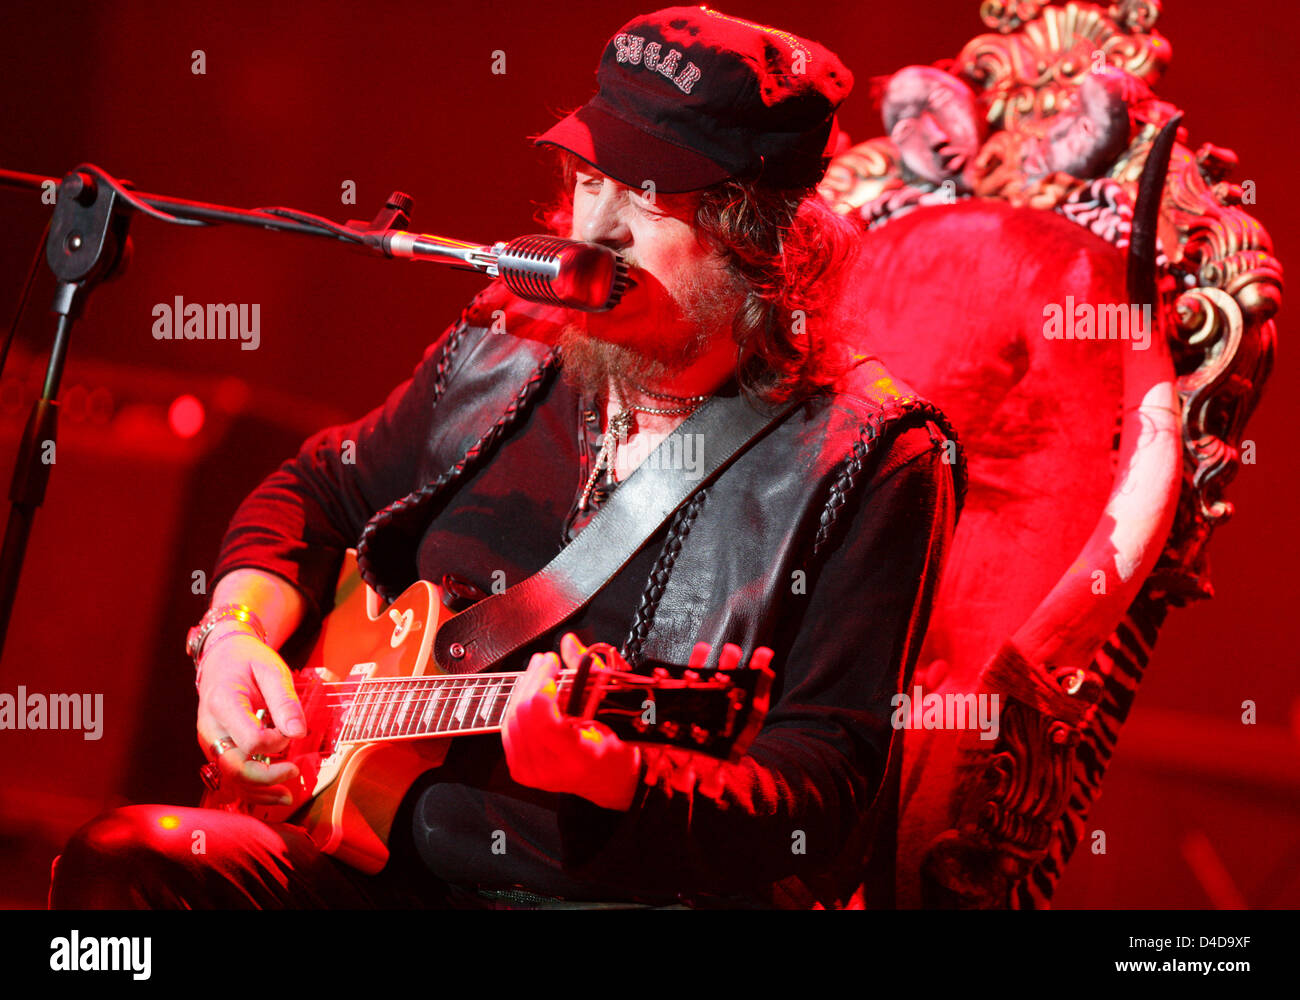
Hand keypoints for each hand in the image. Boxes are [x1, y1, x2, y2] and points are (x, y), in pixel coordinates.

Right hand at [195, 624, 305, 806]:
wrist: (222, 657)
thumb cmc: (248, 661)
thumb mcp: (272, 670)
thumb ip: (285, 701)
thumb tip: (297, 733)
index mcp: (223, 704)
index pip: (250, 741)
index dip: (275, 744)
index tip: (291, 731)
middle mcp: (210, 728)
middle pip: (235, 767)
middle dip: (267, 777)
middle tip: (295, 772)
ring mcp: (210, 742)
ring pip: (230, 779)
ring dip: (259, 791)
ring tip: (287, 796)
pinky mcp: (216, 749)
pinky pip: (230, 775)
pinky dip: (251, 788)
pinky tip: (273, 793)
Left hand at [501, 633, 640, 810]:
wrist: (608, 780)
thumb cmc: (616, 746)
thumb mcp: (614, 710)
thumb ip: (591, 672)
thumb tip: (568, 642)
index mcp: (578, 758)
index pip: (544, 721)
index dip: (542, 687)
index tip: (554, 666)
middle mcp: (551, 770)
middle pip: (524, 715)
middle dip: (533, 679)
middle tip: (547, 661)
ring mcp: (532, 773)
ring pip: (511, 719)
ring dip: (524, 689)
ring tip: (540, 672)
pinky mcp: (520, 771)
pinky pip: (508, 730)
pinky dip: (518, 707)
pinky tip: (531, 693)